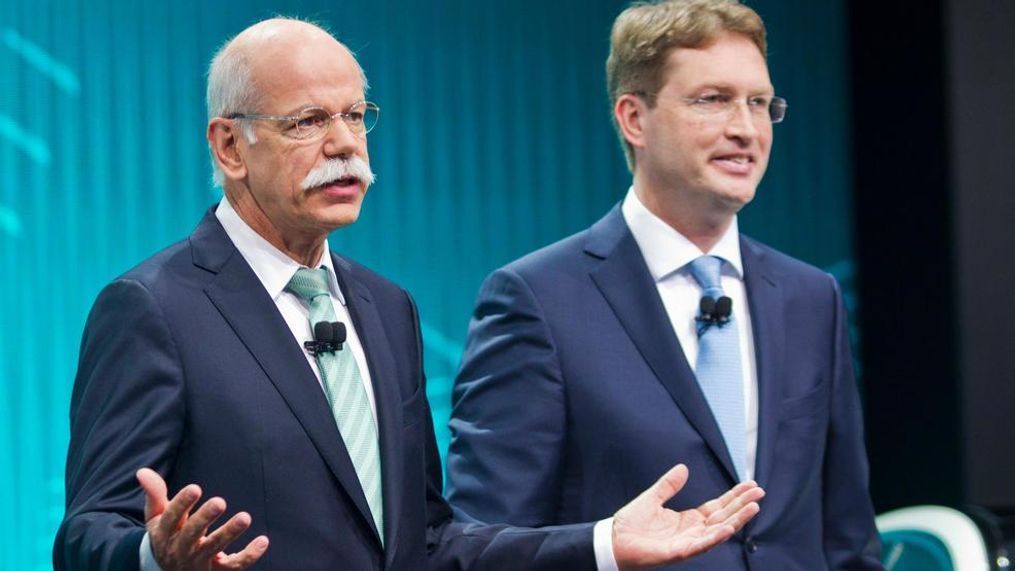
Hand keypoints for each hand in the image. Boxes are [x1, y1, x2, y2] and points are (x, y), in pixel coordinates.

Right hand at [136, 468, 268, 569]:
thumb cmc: (167, 535)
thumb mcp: (156, 517)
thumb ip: (154, 494)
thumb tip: (143, 471)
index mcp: (165, 533)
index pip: (171, 517)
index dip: (182, 503)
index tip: (195, 488)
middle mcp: (180, 548)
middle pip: (192, 534)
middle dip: (205, 518)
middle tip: (220, 502)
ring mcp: (198, 561)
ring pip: (214, 548)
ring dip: (229, 533)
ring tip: (245, 517)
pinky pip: (234, 565)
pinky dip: (249, 555)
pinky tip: (263, 540)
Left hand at [611, 464, 763, 569]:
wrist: (613, 541)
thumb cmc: (631, 524)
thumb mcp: (652, 498)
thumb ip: (668, 485)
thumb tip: (683, 468)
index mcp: (689, 520)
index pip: (718, 507)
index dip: (734, 496)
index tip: (751, 485)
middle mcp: (693, 532)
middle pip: (724, 517)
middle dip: (742, 506)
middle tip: (760, 492)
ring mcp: (688, 543)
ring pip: (718, 532)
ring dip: (736, 520)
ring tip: (753, 507)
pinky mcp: (678, 552)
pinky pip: (701, 545)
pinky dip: (715, 538)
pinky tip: (728, 528)